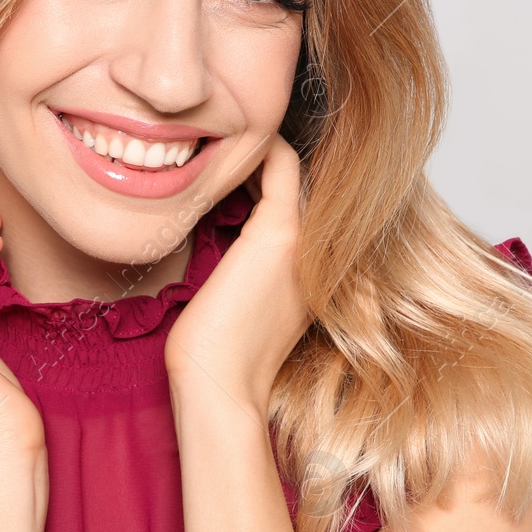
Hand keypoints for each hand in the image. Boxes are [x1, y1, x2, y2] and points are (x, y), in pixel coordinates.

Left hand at [164, 134, 310, 413]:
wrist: (218, 385)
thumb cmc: (214, 352)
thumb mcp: (234, 298)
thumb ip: (239, 263)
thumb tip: (213, 232)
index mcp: (310, 268)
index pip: (298, 202)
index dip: (263, 178)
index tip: (229, 171)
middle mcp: (318, 250)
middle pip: (301, 179)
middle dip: (263, 161)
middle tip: (225, 151)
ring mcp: (304, 238)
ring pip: (293, 167)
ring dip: (258, 150)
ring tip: (224, 147)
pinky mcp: (279, 230)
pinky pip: (280, 162)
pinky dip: (258, 146)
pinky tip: (227, 148)